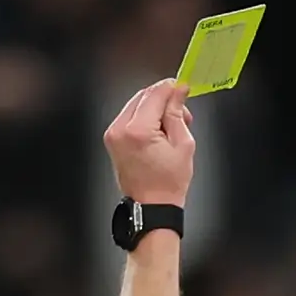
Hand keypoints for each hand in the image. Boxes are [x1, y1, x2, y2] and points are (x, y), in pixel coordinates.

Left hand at [103, 79, 196, 207]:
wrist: (152, 207)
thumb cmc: (167, 184)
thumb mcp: (183, 144)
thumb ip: (177, 113)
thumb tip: (178, 91)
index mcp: (138, 131)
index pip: (155, 95)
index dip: (172, 88)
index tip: (183, 88)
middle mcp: (120, 130)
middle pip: (143, 96)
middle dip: (164, 99)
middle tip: (181, 112)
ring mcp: (113, 134)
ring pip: (136, 104)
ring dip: (155, 108)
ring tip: (171, 127)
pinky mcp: (112, 139)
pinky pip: (129, 116)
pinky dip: (144, 117)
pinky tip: (158, 131)